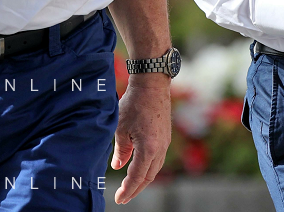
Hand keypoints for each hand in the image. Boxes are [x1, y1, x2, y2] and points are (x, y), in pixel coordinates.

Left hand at [110, 75, 170, 203]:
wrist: (152, 85)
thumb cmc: (134, 104)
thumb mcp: (121, 128)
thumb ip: (120, 150)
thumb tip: (117, 166)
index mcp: (148, 149)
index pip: (137, 177)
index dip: (127, 190)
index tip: (118, 199)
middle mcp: (160, 149)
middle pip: (148, 177)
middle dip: (135, 189)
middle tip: (123, 197)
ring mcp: (165, 143)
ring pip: (154, 169)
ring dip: (142, 180)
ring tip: (130, 186)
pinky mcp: (165, 137)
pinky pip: (158, 159)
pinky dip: (148, 168)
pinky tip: (139, 168)